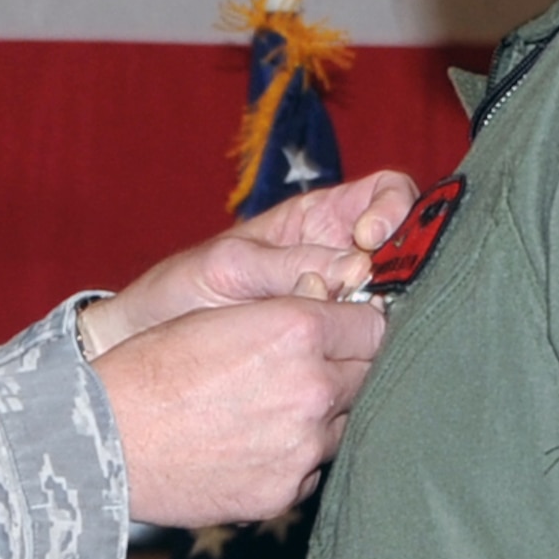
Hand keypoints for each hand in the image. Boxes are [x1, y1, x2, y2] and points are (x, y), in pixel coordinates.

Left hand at [78, 169, 418, 355]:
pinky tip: (347, 364)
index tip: (370, 237)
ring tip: (354, 333)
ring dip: (385, 317)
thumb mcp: (231, 266)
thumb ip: (290, 263)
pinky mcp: (335, 352)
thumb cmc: (183, 292)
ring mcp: (343, 308)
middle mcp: (341, 259)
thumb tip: (356, 268)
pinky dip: (365, 353)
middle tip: (374, 295)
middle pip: (407, 252)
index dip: (395, 207)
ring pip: (394, 305)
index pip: (388, 193)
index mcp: (319, 220)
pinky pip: (369, 349)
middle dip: (403, 270)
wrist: (150, 345)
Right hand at [94, 294, 386, 526]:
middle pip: (369, 375)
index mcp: (297, 331)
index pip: (374, 326)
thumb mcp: (219, 314)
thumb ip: (285, 314)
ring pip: (343, 425)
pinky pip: (310, 468)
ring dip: (321, 414)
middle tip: (306, 368)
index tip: (343, 330)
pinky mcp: (284, 491)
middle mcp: (312, 389)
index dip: (357, 326)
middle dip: (345, 368)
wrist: (104, 438)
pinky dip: (293, 455)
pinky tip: (250, 442)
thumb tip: (331, 316)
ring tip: (266, 408)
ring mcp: (302, 447)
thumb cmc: (151, 366)